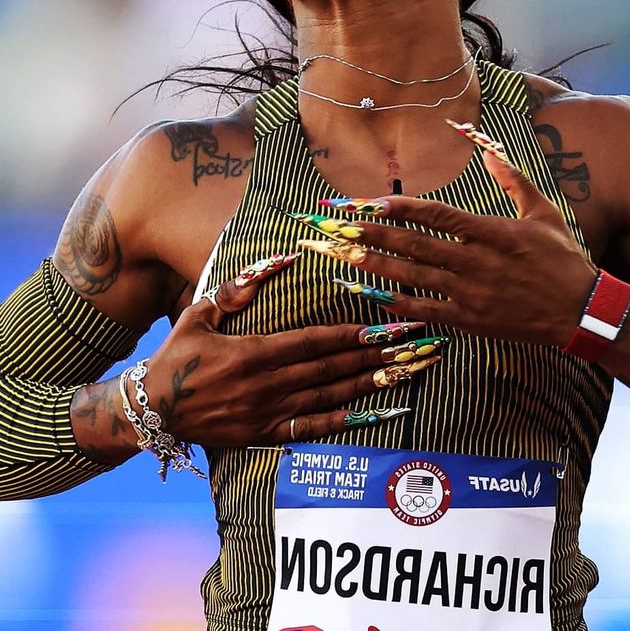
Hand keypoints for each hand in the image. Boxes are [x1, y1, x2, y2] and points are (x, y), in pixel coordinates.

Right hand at [143, 266, 432, 445]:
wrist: (151, 410)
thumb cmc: (176, 356)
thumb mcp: (199, 314)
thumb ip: (237, 289)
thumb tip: (275, 261)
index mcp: (253, 352)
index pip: (314, 341)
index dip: (352, 334)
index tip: (384, 326)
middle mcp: (267, 384)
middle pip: (331, 367)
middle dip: (375, 354)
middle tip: (411, 346)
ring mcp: (268, 413)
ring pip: (329, 396)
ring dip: (369, 384)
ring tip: (404, 373)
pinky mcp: (265, 435)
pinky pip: (311, 430)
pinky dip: (344, 422)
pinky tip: (373, 414)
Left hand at [337, 151, 598, 346]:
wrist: (580, 312)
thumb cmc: (563, 259)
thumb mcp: (544, 212)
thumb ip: (514, 180)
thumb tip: (491, 152)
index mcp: (492, 232)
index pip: (438, 216)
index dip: (402, 208)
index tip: (371, 203)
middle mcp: (475, 262)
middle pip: (414, 246)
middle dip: (374, 236)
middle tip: (340, 230)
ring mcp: (470, 293)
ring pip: (413, 278)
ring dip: (375, 267)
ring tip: (343, 257)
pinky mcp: (470, 320)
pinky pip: (426, 310)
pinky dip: (397, 303)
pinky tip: (371, 295)